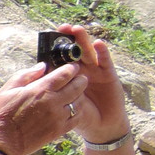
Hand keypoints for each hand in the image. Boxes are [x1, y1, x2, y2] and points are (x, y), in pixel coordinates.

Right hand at [0, 60, 90, 154]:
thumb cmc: (0, 114)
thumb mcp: (7, 90)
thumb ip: (26, 75)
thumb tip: (43, 65)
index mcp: (40, 90)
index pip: (65, 74)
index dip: (72, 68)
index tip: (73, 67)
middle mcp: (53, 102)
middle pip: (78, 86)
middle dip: (80, 80)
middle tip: (78, 78)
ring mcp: (58, 117)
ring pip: (80, 102)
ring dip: (79, 96)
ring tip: (74, 94)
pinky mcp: (59, 130)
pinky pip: (77, 118)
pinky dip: (78, 111)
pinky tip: (71, 109)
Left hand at [57, 25, 128, 145]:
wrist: (100, 126)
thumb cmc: (80, 116)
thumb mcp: (63, 103)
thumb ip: (57, 89)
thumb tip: (45, 74)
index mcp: (68, 76)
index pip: (61, 57)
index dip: (56, 46)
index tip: (51, 34)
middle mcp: (82, 70)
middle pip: (75, 51)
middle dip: (69, 38)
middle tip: (63, 27)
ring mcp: (96, 71)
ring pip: (89, 52)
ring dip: (84, 40)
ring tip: (78, 29)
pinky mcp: (109, 74)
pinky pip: (105, 61)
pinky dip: (102, 52)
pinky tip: (98, 44)